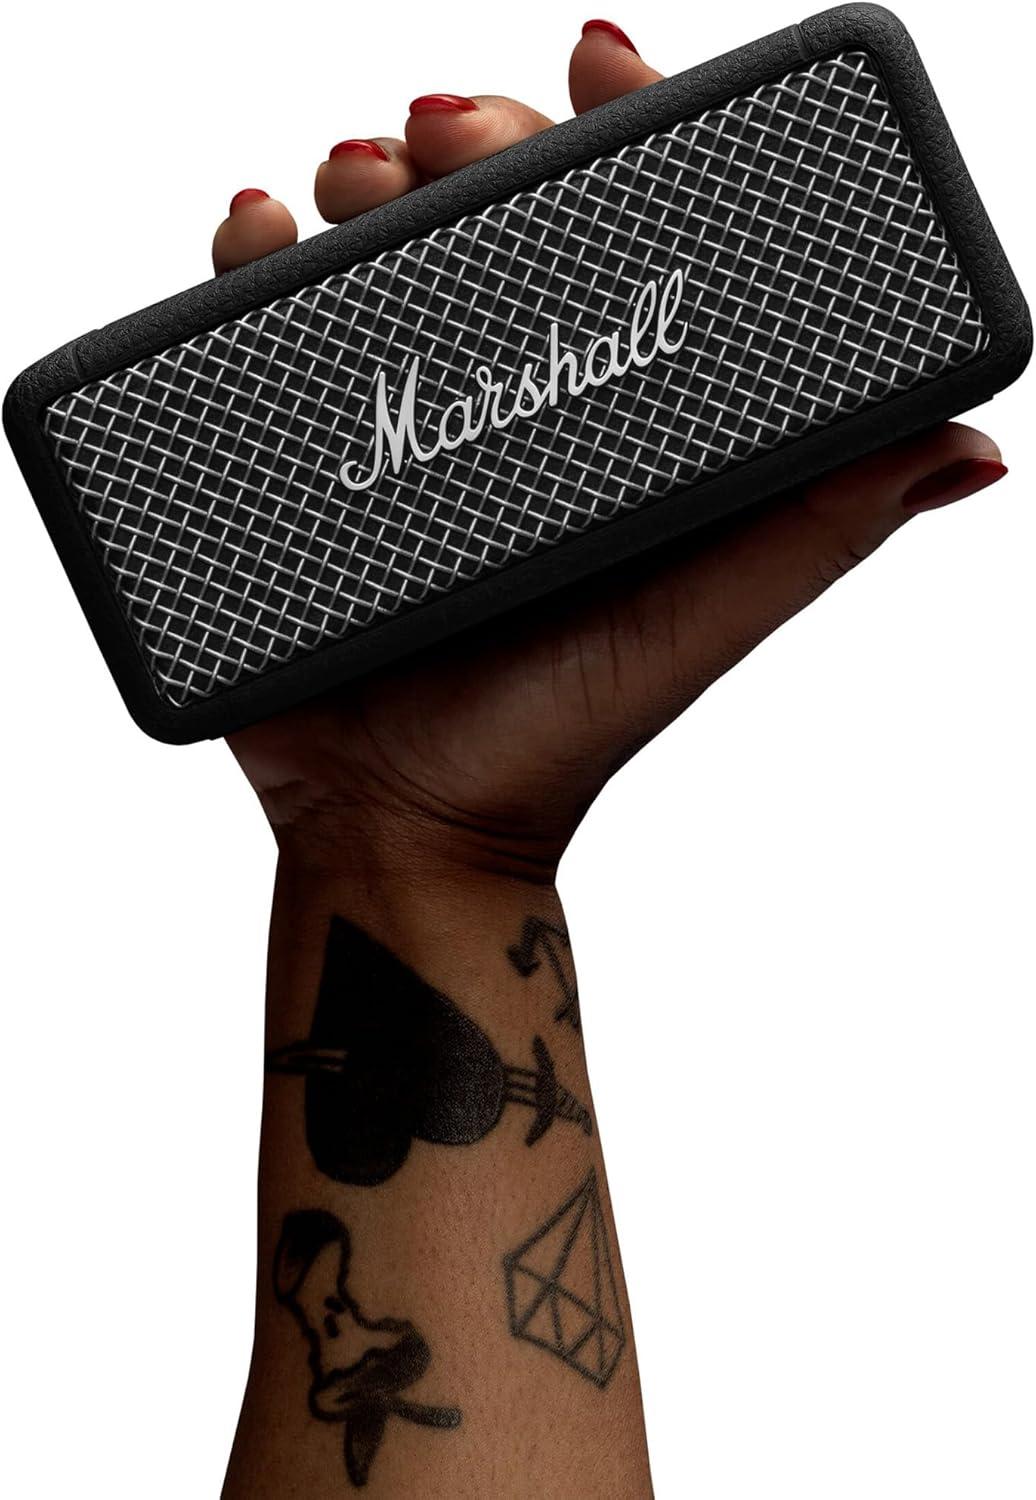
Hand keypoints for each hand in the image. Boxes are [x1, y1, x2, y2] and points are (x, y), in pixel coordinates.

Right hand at [214, 20, 1005, 882]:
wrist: (404, 826)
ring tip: (347, 181)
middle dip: (475, 141)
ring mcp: (396, 426)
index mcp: (603, 420)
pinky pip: (266, 336)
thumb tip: (965, 446)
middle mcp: (502, 405)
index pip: (621, 241)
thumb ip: (818, 528)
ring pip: (376, 257)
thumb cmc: (560, 735)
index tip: (604, 59)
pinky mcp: (301, 458)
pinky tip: (259, 232)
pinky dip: (254, 260)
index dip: (620, 130)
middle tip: (446, 136)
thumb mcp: (703, 617)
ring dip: (363, 182)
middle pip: (490, 223)